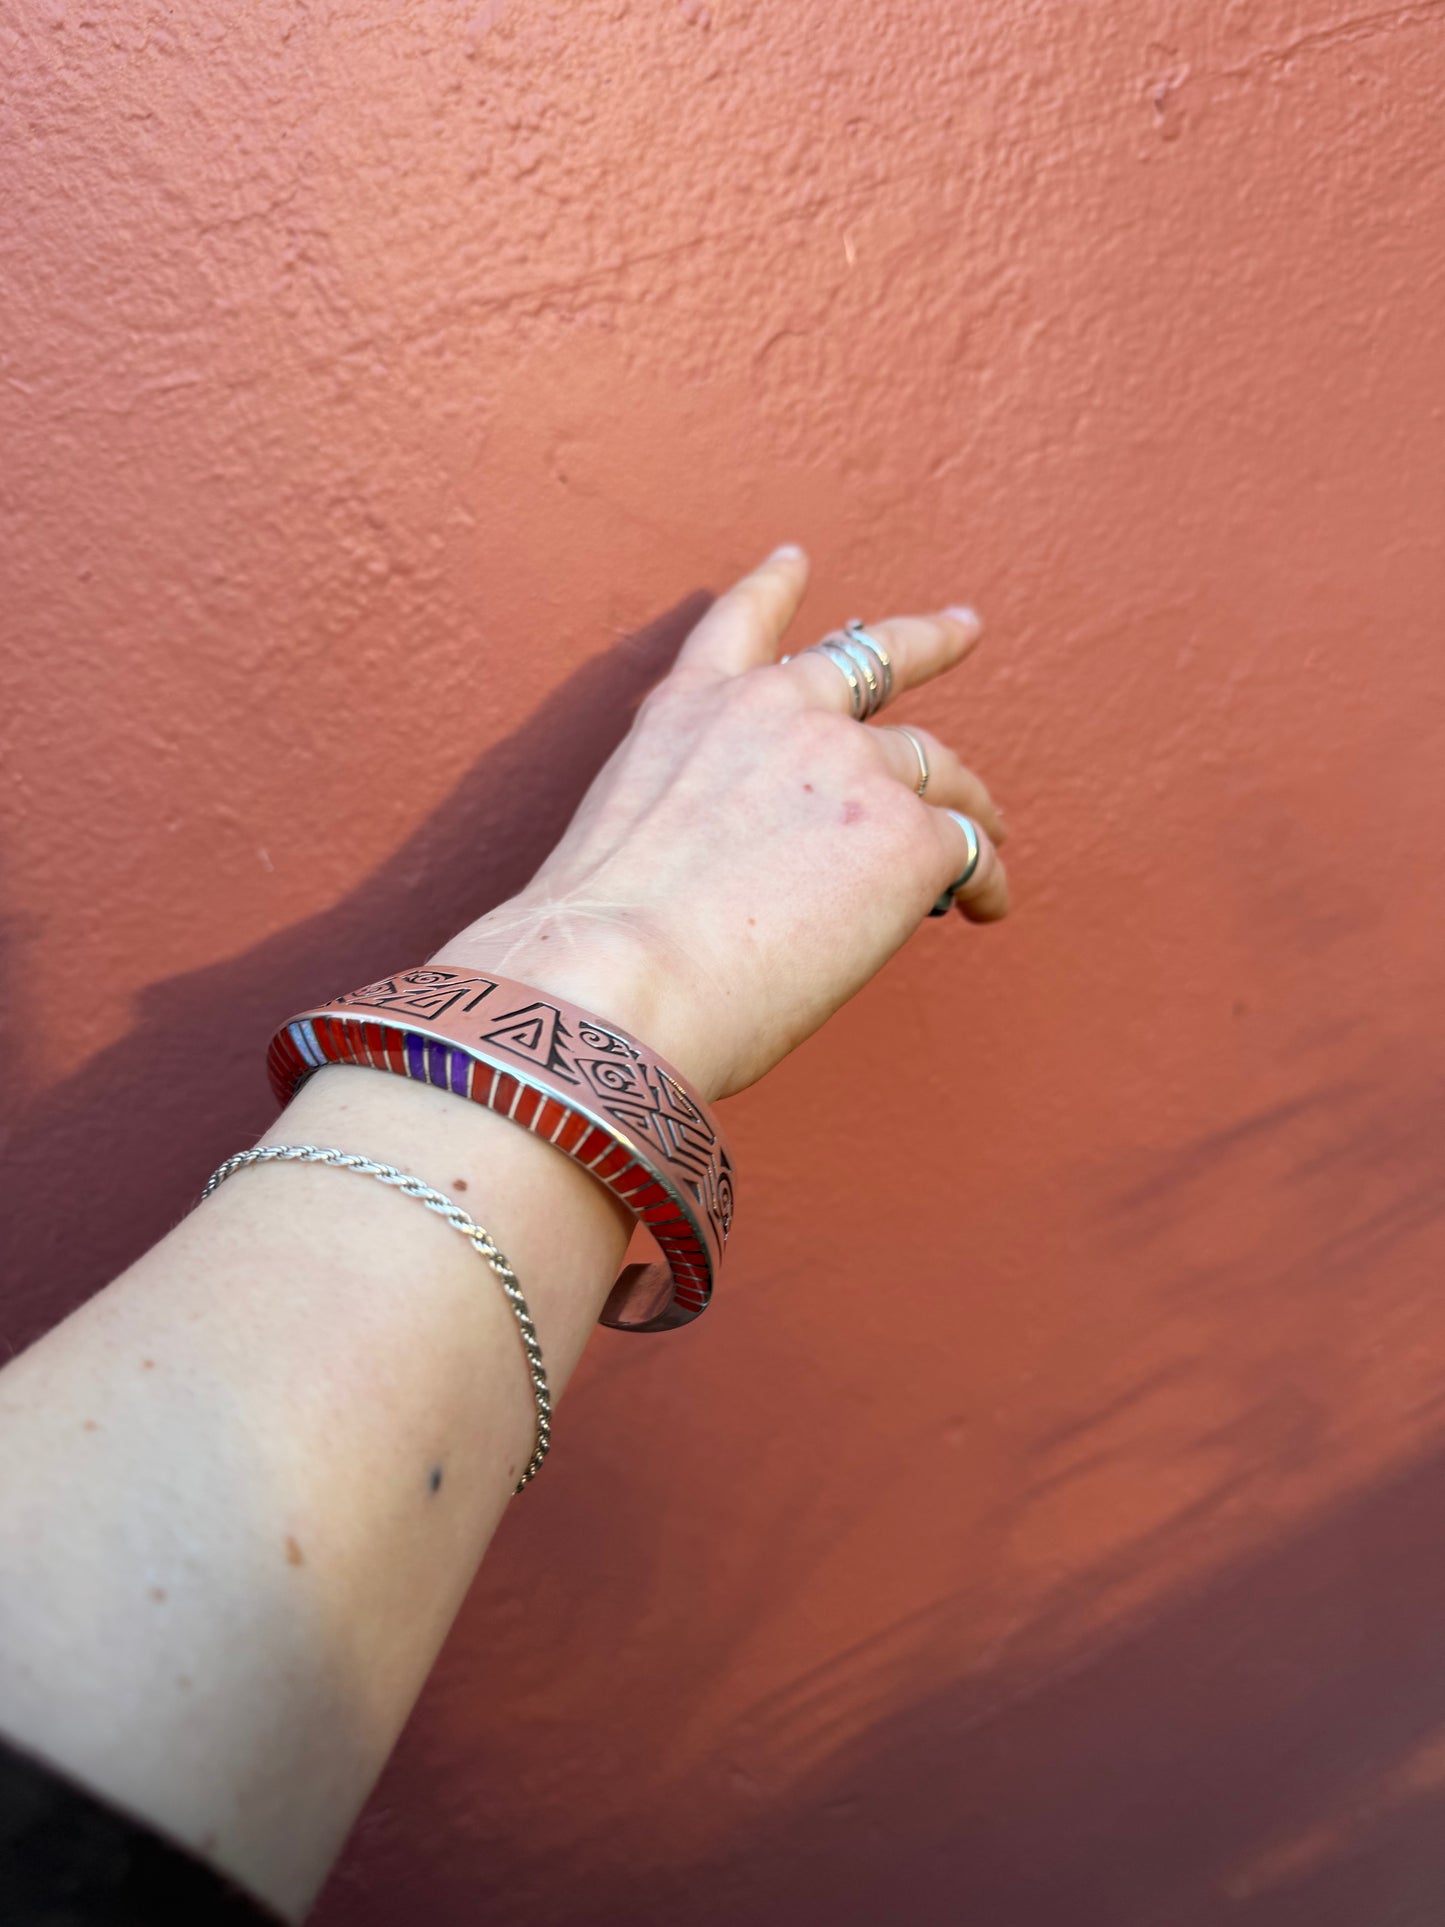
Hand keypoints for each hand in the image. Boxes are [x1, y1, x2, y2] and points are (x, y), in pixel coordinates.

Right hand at [431, 546, 1008, 1101]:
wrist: (618, 980)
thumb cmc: (601, 953)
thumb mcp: (630, 842)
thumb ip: (699, 824)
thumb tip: (752, 876)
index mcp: (691, 713)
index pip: (740, 627)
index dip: (773, 589)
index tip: (796, 560)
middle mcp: (776, 715)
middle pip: (874, 664)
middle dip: (928, 643)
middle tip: (962, 629)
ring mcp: (848, 765)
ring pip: (939, 768)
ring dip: (970, 802)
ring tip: (992, 830)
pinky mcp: (905, 833)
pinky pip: (969, 850)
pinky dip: (984, 882)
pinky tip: (986, 908)